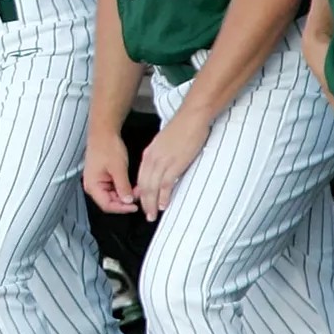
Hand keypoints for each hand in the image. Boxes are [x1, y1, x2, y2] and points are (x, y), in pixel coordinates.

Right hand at [81, 125, 136, 215]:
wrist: (104, 132)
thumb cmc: (106, 146)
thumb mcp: (118, 168)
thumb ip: (123, 187)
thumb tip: (128, 201)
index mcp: (92, 185)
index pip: (107, 205)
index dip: (122, 208)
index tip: (134, 207)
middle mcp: (93, 185)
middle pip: (110, 202)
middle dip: (125, 200)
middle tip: (138, 196)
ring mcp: (98, 182)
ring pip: (114, 196)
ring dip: (126, 194)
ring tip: (137, 189)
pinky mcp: (104, 178)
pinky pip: (114, 188)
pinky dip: (124, 188)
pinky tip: (132, 185)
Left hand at [133, 107, 212, 221]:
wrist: (191, 118)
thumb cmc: (182, 129)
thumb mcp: (165, 143)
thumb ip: (161, 156)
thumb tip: (162, 168)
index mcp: (149, 154)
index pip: (141, 177)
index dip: (141, 192)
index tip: (143, 202)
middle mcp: (152, 159)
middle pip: (144, 185)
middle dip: (144, 202)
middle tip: (147, 215)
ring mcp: (162, 162)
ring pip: (152, 188)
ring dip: (151, 204)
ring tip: (152, 215)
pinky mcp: (174, 164)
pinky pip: (165, 185)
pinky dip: (163, 197)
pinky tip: (163, 205)